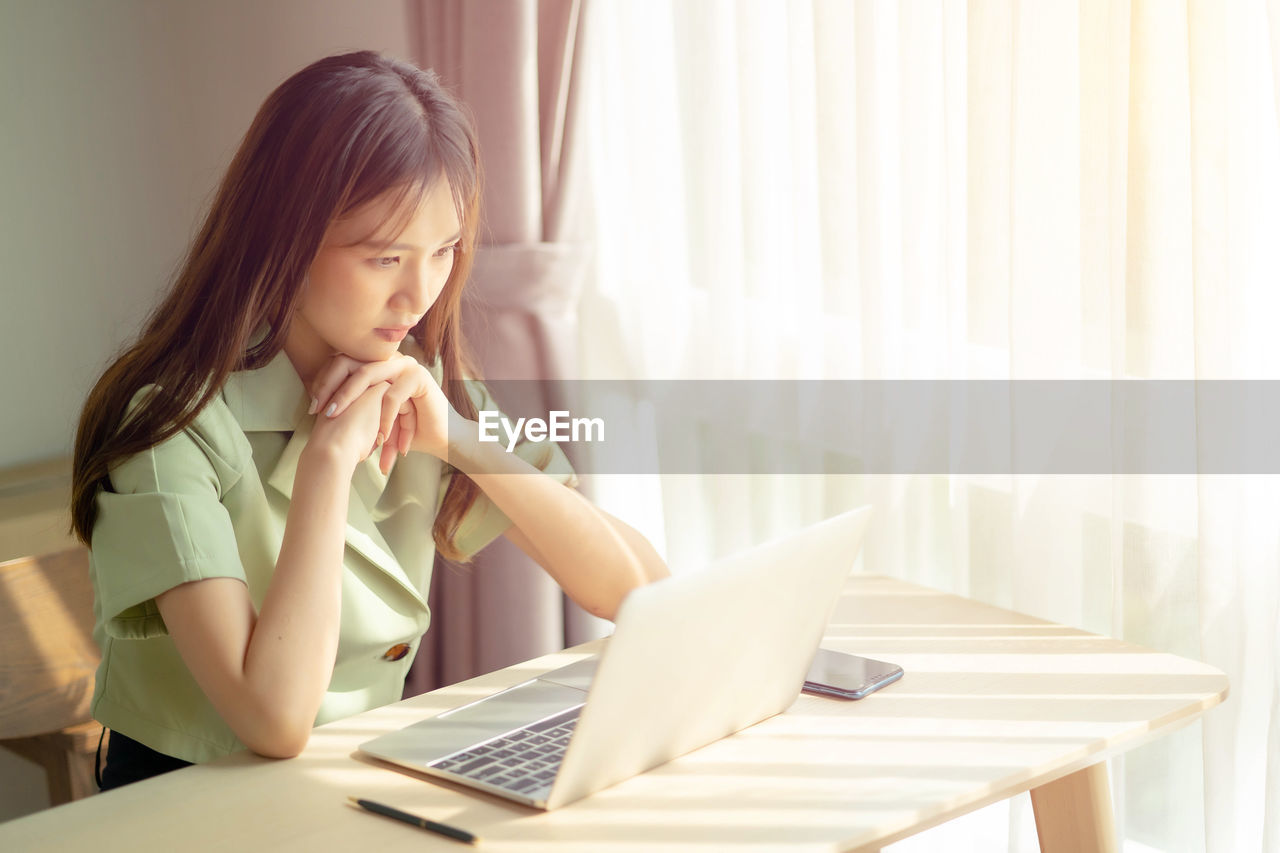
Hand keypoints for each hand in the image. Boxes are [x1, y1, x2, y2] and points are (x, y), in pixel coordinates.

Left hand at [308, 353, 455, 471]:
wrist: (440, 439)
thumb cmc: (403, 431)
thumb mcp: (371, 417)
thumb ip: (350, 406)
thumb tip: (312, 409)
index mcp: (376, 365)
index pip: (342, 364)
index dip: (324, 383)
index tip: (313, 408)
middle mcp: (389, 360)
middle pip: (351, 364)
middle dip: (332, 388)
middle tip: (322, 411)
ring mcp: (405, 365)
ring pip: (368, 374)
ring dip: (350, 398)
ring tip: (337, 417)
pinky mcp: (419, 376)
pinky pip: (393, 394)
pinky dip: (384, 417)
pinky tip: (381, 437)